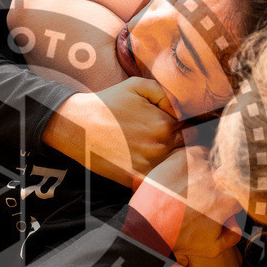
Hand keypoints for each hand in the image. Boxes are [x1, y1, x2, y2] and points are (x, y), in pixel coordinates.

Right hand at [44, 77, 192, 187]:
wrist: (77, 126)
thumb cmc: (107, 104)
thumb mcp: (136, 85)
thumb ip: (165, 93)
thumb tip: (182, 108)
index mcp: (164, 123)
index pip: (188, 128)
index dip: (180, 127)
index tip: (169, 127)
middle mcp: (161, 145)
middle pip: (185, 148)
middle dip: (178, 144)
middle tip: (159, 140)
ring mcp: (149, 164)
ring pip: (174, 165)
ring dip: (170, 161)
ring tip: (152, 153)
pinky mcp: (136, 178)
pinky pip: (158, 181)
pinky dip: (158, 177)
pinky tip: (146, 166)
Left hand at [129, 145, 241, 260]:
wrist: (148, 226)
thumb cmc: (178, 238)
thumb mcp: (211, 247)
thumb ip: (232, 236)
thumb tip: (237, 225)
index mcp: (228, 200)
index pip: (240, 191)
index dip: (231, 195)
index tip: (222, 199)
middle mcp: (218, 180)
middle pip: (227, 175)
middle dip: (220, 183)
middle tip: (203, 193)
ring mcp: (202, 166)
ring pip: (213, 162)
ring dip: (207, 171)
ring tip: (191, 184)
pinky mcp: (185, 157)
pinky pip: (199, 152)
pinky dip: (196, 159)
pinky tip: (186, 172)